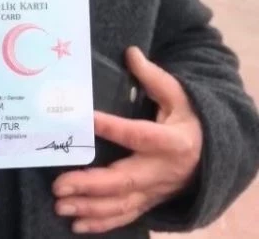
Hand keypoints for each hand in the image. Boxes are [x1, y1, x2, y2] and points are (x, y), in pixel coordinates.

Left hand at [52, 47, 202, 233]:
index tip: (84, 119)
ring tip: (60, 206)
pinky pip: (125, 216)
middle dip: (89, 185)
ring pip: (121, 204)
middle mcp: (161, 171)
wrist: (214, 155)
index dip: (111, 127)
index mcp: (171, 141)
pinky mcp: (149, 202)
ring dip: (88, 208)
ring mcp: (155, 191)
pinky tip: (76, 224)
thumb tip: (130, 52)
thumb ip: (154, 78)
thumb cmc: (191, 121)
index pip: (136, 134)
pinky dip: (101, 223)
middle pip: (124, 181)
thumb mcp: (180, 96)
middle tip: (58, 185)